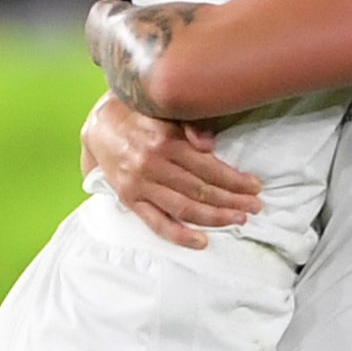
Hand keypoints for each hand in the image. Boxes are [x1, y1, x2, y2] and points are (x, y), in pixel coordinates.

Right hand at [81, 93, 262, 248]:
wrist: (97, 124)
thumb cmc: (137, 113)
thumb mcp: (163, 108)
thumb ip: (188, 124)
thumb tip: (209, 145)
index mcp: (164, 140)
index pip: (208, 166)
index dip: (235, 179)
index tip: (255, 186)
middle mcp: (152, 164)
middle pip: (201, 190)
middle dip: (232, 201)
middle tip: (255, 207)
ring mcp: (139, 184)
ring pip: (184, 208)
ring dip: (215, 218)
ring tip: (238, 221)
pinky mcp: (129, 199)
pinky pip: (156, 223)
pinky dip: (179, 235)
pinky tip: (201, 242)